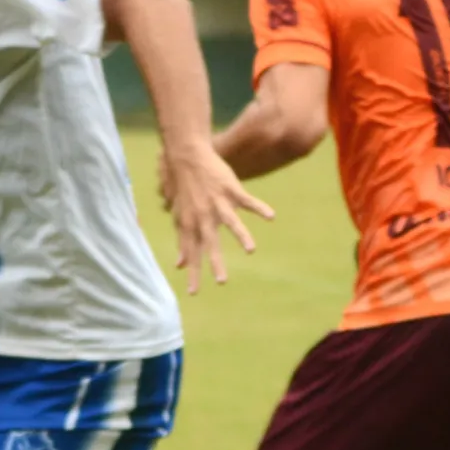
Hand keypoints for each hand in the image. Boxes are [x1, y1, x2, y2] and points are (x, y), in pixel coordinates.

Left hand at [159, 135, 274, 291]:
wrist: (186, 156)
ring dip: (241, 236)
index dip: (192, 272)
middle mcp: (203, 215)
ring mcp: (217, 202)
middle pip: (209, 243)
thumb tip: (179, 265)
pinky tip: (271, 217)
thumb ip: (181, 242)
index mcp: (190, 223)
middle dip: (215, 262)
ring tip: (251, 251)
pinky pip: (247, 201)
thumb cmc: (182, 189)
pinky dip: (259, 208)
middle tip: (221, 281)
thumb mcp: (179, 216)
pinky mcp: (230, 189)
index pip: (192, 252)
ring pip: (230, 222)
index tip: (194, 292)